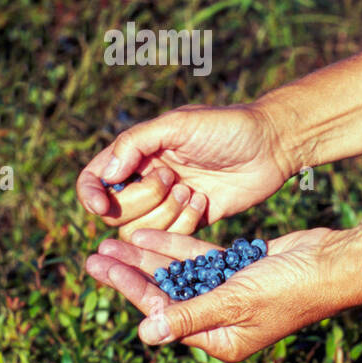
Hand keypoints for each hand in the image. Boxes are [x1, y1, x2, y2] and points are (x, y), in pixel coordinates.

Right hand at [75, 104, 296, 240]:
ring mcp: (167, 204)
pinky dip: (185, 223)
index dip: (91, 196)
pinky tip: (204, 202)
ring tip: (191, 191)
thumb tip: (107, 176)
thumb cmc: (225, 126)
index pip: (94, 180)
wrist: (271, 145)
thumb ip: (136, 143)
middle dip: (143, 200)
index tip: (104, 206)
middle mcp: (146, 180)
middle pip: (117, 213)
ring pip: (142, 231)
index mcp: (136, 153)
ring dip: (165, 214)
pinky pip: (172, 238)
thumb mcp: (178, 124)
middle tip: (173, 178)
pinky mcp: (190, 222)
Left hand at [84, 226, 338, 362]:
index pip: (162, 312)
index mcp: (219, 340)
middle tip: (95, 254)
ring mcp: (229, 295)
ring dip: (147, 257)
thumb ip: (190, 314)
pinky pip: (198, 260)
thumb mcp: (237, 301)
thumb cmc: (291, 288)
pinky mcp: (238, 270)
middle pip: (164, 294)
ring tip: (113, 240)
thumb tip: (144, 332)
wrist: (335, 262)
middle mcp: (220, 321)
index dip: (130, 287)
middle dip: (131, 273)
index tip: (101, 266)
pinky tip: (148, 235)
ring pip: (177, 274)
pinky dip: (175, 248)